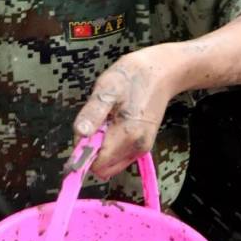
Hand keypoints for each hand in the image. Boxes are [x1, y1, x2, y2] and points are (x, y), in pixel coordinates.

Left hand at [73, 47, 176, 179]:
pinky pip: (118, 157)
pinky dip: (110, 145)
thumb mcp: (107, 87)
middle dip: (92, 151)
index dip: (84, 151)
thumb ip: (93, 113)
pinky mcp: (143, 145)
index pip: (96, 163)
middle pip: (103, 167)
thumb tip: (80, 134)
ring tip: (106, 120)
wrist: (161, 72)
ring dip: (101, 147)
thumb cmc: (132, 77)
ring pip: (110, 163)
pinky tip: (114, 124)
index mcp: (127, 135)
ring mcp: (141, 148)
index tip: (83, 131)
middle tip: (95, 123)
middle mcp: (136, 147)